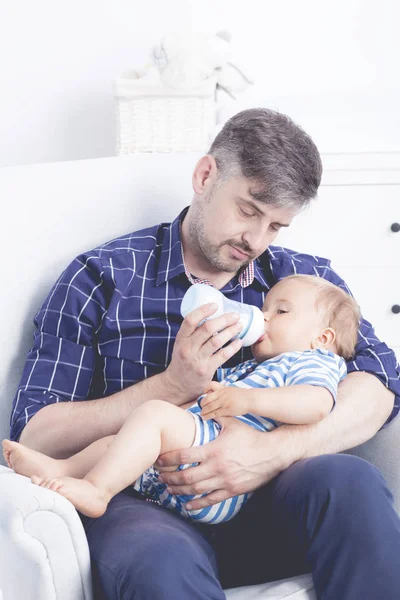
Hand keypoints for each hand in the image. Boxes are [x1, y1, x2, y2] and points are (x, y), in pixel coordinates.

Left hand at [157, 418, 290, 509]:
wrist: (272, 453)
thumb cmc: (251, 436)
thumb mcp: (232, 423)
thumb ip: (215, 416)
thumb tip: (201, 406)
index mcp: (214, 449)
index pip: (184, 456)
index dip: (168, 459)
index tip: (159, 460)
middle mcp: (217, 467)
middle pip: (186, 477)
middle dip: (170, 478)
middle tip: (160, 477)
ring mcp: (224, 480)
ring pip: (196, 490)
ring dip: (179, 491)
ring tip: (169, 490)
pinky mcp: (232, 490)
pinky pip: (211, 500)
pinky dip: (197, 504)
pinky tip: (187, 505)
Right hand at [162, 303, 242, 401]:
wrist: (177, 384)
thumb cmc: (183, 360)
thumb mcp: (181, 344)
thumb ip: (193, 333)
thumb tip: (212, 315)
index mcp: (181, 338)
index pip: (190, 320)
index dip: (203, 310)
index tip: (216, 305)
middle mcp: (188, 348)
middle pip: (207, 328)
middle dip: (224, 319)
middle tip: (235, 315)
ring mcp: (197, 359)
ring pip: (217, 341)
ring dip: (231, 331)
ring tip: (239, 325)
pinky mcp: (207, 369)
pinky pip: (223, 355)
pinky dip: (233, 347)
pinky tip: (239, 342)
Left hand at [200, 382, 249, 418]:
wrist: (250, 399)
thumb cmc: (241, 395)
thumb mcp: (230, 389)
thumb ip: (222, 391)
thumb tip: (213, 393)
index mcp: (223, 388)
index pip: (210, 386)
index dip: (205, 389)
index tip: (204, 393)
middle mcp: (222, 395)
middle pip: (207, 398)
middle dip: (202, 404)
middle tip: (201, 407)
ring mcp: (224, 402)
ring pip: (209, 407)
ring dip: (203, 411)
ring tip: (201, 414)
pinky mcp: (226, 410)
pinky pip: (215, 413)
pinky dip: (208, 416)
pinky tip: (205, 418)